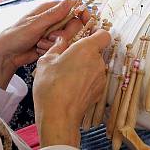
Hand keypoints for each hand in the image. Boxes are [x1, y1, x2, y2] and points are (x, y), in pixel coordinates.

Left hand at [0, 0, 86, 88]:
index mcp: (49, 9)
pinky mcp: (52, 44)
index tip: (86, 20)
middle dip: (64, 33)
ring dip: (56, 42)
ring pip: (68, 37)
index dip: (81, 13)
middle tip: (51, 36)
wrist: (7, 55)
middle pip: (73, 24)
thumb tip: (70, 1)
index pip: (73, 6)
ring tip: (40, 43)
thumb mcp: (35, 24)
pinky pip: (61, 47)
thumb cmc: (16, 36)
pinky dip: (52, 49)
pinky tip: (40, 49)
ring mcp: (53, 32)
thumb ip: (53, 14)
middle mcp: (53, 19)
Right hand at [34, 30, 110, 147]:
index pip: (103, 34)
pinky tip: (70, 87)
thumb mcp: (46, 61)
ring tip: (65, 75)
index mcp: (86, 49)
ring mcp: (100, 79)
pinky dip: (85, 80)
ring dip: (83, 67)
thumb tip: (61, 40)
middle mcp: (98, 62)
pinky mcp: (99, 92)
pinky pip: (93, 80)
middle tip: (67, 57)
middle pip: (96, 51)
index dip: (95, 32)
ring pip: (94, 66)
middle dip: (83, 53)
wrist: (58, 117)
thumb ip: (56, 47)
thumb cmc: (50, 87)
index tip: (85, 33)